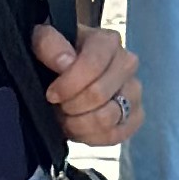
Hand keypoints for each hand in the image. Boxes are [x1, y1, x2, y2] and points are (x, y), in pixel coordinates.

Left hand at [33, 19, 141, 149]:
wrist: (65, 78)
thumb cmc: (55, 58)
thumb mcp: (43, 43)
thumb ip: (49, 44)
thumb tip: (65, 62)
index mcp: (107, 42)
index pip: (93, 65)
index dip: (68, 84)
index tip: (50, 93)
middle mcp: (128, 63)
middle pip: (99, 94)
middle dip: (70, 105)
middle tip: (59, 105)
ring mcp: (134, 92)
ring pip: (107, 118)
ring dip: (79, 123)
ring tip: (67, 117)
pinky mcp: (135, 117)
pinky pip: (116, 135)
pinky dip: (91, 137)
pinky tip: (80, 128)